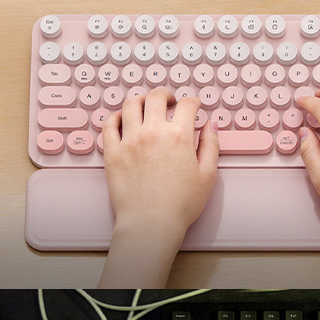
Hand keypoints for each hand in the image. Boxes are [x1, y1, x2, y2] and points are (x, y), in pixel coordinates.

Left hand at [98, 88, 218, 287]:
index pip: (187, 105)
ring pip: (131, 105)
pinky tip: (122, 119)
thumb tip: (211, 125)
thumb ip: (210, 145)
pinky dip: (116, 117)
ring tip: (146, 106)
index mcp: (179, 136)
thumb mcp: (207, 175)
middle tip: (169, 101)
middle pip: (156, 97)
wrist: (150, 224)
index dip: (193, 102)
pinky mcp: (112, 152)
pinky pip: (109, 125)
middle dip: (166, 95)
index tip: (194, 106)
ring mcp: (129, 141)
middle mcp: (153, 132)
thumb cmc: (180, 205)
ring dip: (141, 100)